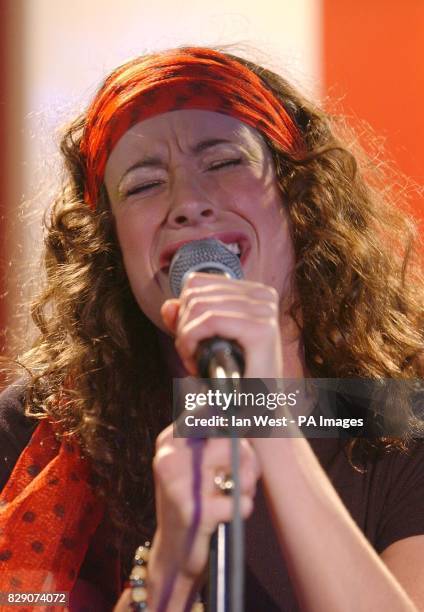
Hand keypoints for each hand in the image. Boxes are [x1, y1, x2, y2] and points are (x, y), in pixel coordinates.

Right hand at [148, 423, 259, 605]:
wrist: (175, 550)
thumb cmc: (195, 499)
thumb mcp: (195, 463)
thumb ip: (215, 436)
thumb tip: (251, 412)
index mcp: (169, 441)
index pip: (206, 412)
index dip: (232, 419)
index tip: (247, 421)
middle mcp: (170, 458)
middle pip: (229, 439)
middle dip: (247, 457)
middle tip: (246, 474)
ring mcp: (180, 485)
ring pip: (238, 467)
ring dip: (247, 484)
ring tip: (237, 494)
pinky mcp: (195, 512)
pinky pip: (240, 502)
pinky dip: (242, 509)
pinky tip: (230, 514)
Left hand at [161, 272, 283, 377]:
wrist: (256, 411)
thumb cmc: (233, 377)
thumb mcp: (203, 344)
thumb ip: (185, 322)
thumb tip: (168, 305)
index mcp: (253, 292)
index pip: (196, 282)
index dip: (183, 312)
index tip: (189, 341)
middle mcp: (263, 295)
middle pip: (195, 293)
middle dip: (183, 327)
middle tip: (190, 357)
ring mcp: (265, 310)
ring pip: (198, 305)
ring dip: (186, 338)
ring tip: (194, 362)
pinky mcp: (262, 329)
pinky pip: (209, 320)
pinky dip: (192, 341)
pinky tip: (196, 362)